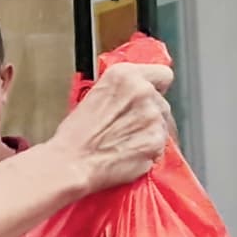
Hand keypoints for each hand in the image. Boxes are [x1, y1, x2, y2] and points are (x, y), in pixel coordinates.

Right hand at [49, 62, 173, 193]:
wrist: (72, 162)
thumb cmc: (75, 135)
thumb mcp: (94, 95)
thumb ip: (122, 91)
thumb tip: (133, 97)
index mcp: (124, 75)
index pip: (162, 74)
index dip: (156, 87)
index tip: (151, 95)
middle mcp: (142, 91)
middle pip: (162, 102)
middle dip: (149, 114)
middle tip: (129, 126)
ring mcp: (152, 116)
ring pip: (164, 125)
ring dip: (150, 133)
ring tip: (126, 142)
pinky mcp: (156, 141)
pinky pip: (161, 146)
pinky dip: (150, 151)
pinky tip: (130, 152)